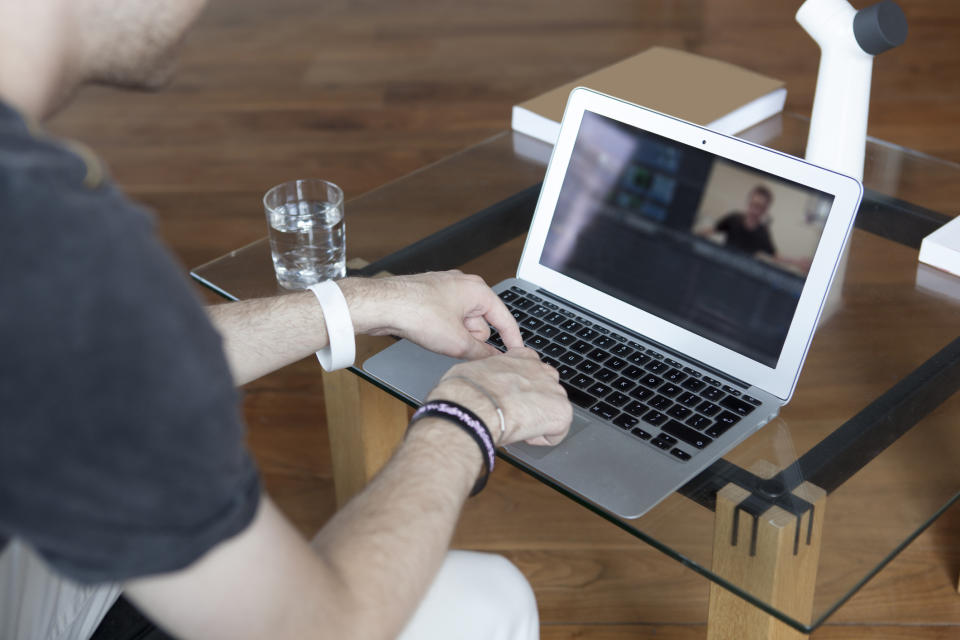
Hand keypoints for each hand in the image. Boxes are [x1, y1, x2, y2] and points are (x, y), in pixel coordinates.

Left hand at [339, 271, 522, 359]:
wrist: (381, 305)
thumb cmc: (417, 312)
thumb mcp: (457, 342)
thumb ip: (482, 353)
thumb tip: (495, 360)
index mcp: (477, 290)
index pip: (505, 318)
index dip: (512, 340)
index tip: (517, 355)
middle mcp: (463, 285)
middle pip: (481, 323)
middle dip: (473, 339)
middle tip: (458, 348)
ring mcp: (444, 289)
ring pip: (462, 323)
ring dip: (456, 336)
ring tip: (438, 340)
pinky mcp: (429, 297)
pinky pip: (446, 319)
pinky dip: (442, 331)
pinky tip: (429, 335)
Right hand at [426, 348, 570, 445]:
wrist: (471, 406)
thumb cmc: (465, 390)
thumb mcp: (473, 371)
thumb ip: (487, 375)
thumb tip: (478, 384)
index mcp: (521, 357)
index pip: (531, 370)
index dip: (521, 389)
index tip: (510, 398)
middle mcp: (541, 369)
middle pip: (546, 390)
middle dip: (532, 404)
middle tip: (512, 415)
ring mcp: (554, 390)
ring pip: (551, 411)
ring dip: (536, 421)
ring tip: (514, 426)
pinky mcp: (562, 412)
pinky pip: (555, 433)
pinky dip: (540, 439)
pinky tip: (522, 435)